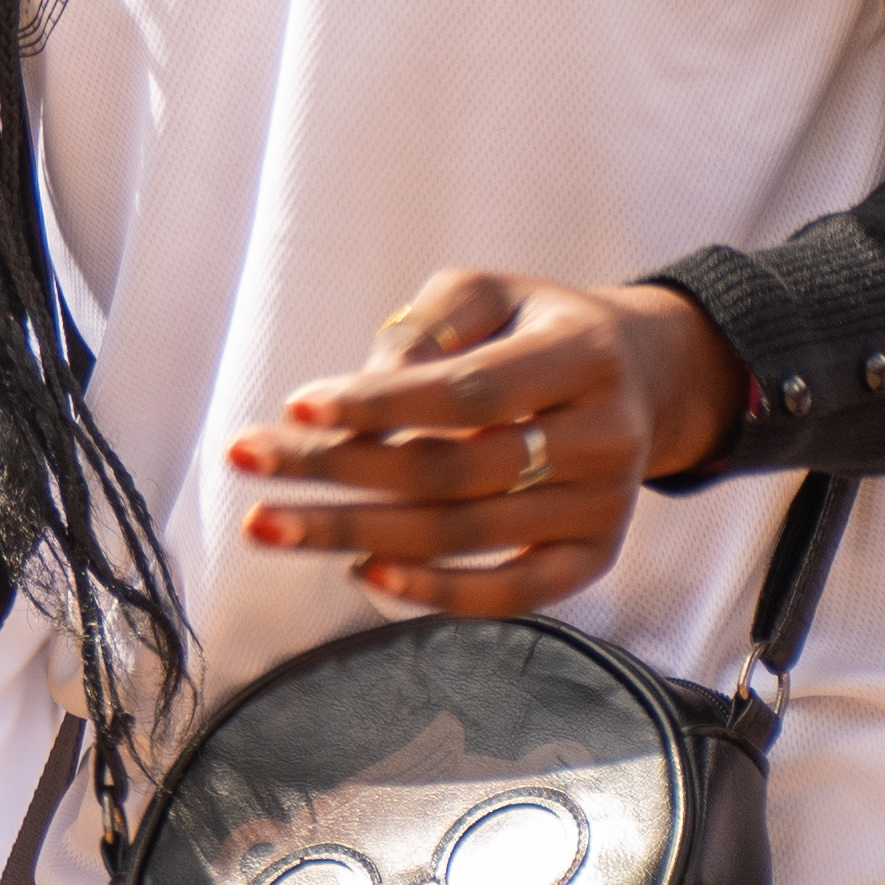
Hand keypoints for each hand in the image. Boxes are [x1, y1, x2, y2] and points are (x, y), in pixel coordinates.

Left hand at [223, 270, 740, 616]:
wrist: (638, 376)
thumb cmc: (533, 327)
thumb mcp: (486, 293)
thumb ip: (423, 328)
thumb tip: (358, 397)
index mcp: (583, 355)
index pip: (469, 392)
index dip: (379, 403)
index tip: (295, 406)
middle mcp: (606, 436)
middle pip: (452, 469)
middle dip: (338, 470)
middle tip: (246, 463)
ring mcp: (604, 506)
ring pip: (464, 532)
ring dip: (356, 533)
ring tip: (267, 524)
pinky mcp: (592, 557)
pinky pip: (513, 592)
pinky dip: (438, 591)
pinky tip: (362, 571)